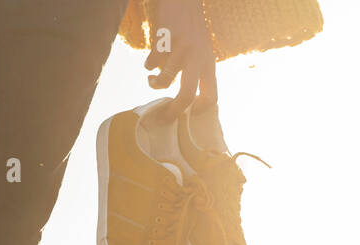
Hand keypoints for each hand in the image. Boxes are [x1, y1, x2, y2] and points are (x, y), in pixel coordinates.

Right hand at [145, 0, 216, 119]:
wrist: (183, 0)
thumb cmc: (191, 28)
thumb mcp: (203, 49)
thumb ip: (198, 70)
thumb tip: (185, 99)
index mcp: (208, 62)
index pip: (211, 95)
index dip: (200, 109)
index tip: (189, 114)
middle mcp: (196, 57)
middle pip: (186, 95)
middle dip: (173, 111)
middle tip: (164, 118)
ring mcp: (180, 49)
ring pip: (163, 81)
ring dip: (153, 84)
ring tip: (152, 80)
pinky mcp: (164, 41)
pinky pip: (150, 65)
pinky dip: (148, 65)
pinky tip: (151, 58)